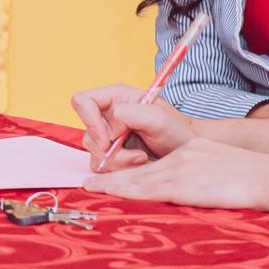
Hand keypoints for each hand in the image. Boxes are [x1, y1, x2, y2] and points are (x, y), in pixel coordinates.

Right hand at [70, 84, 195, 172]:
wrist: (185, 151)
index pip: (82, 101)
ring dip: (119, 163)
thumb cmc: (176, 130)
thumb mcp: (158, 117)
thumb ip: (132, 114)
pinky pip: (102, 167)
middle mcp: (107, 116)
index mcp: (115, 97)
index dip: (89, 121)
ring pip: (94, 155)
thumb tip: (111, 127)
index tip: (107, 140)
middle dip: (111, 151)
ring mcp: (108, 137)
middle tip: (137, 156)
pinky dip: (120, 171)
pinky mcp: (112, 155)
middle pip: (88, 134)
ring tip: (143, 159)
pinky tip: (139, 165)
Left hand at [82, 136, 268, 212]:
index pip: (153, 163)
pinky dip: (125, 192)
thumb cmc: (252, 178)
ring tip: (90, 188)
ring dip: (111, 185)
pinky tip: (112, 194)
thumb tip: (193, 191)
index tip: (110, 177)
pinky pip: (148, 189)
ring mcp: (180, 170)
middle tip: (88, 183)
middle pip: (140, 170)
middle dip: (112, 177)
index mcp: (190, 152)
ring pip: (138, 179)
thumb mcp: (221, 167)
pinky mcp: (183, 184)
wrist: (268, 176)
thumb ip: (202, 177)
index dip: (128, 171)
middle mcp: (180, 157)